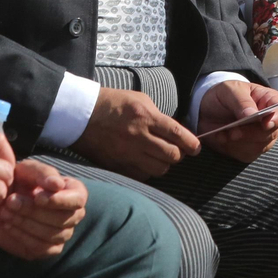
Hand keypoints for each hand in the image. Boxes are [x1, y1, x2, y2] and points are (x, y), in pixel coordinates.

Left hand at [0, 159, 87, 259]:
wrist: (0, 200)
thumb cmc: (20, 180)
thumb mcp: (29, 170)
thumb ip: (43, 174)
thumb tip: (57, 184)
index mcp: (74, 192)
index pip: (78, 200)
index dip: (60, 201)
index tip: (37, 197)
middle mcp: (73, 215)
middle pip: (63, 219)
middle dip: (35, 211)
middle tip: (11, 201)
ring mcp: (62, 234)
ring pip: (51, 234)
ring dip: (26, 223)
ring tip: (5, 212)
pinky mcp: (47, 249)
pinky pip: (40, 247)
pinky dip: (22, 236)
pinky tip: (7, 224)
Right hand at [74, 87, 199, 180]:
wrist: (81, 115)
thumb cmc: (112, 104)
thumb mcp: (140, 100)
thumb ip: (159, 116)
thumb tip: (176, 132)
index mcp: (146, 117)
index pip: (178, 135)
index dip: (192, 144)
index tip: (196, 147)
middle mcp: (138, 137)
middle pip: (172, 156)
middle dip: (179, 154)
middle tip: (177, 150)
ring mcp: (127, 154)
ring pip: (159, 169)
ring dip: (164, 163)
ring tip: (160, 156)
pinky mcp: (117, 166)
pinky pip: (142, 176)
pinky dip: (147, 171)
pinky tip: (144, 162)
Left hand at [197, 81, 277, 162]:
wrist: (207, 111)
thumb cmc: (223, 96)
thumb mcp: (230, 90)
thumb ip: (242, 101)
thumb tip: (253, 114)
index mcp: (270, 100)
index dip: (277, 118)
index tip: (265, 124)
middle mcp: (270, 120)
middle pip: (272, 132)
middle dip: (252, 133)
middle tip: (234, 131)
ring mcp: (262, 137)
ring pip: (260, 146)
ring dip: (241, 142)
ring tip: (225, 134)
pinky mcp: (251, 149)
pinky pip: (248, 154)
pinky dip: (234, 149)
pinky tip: (223, 138)